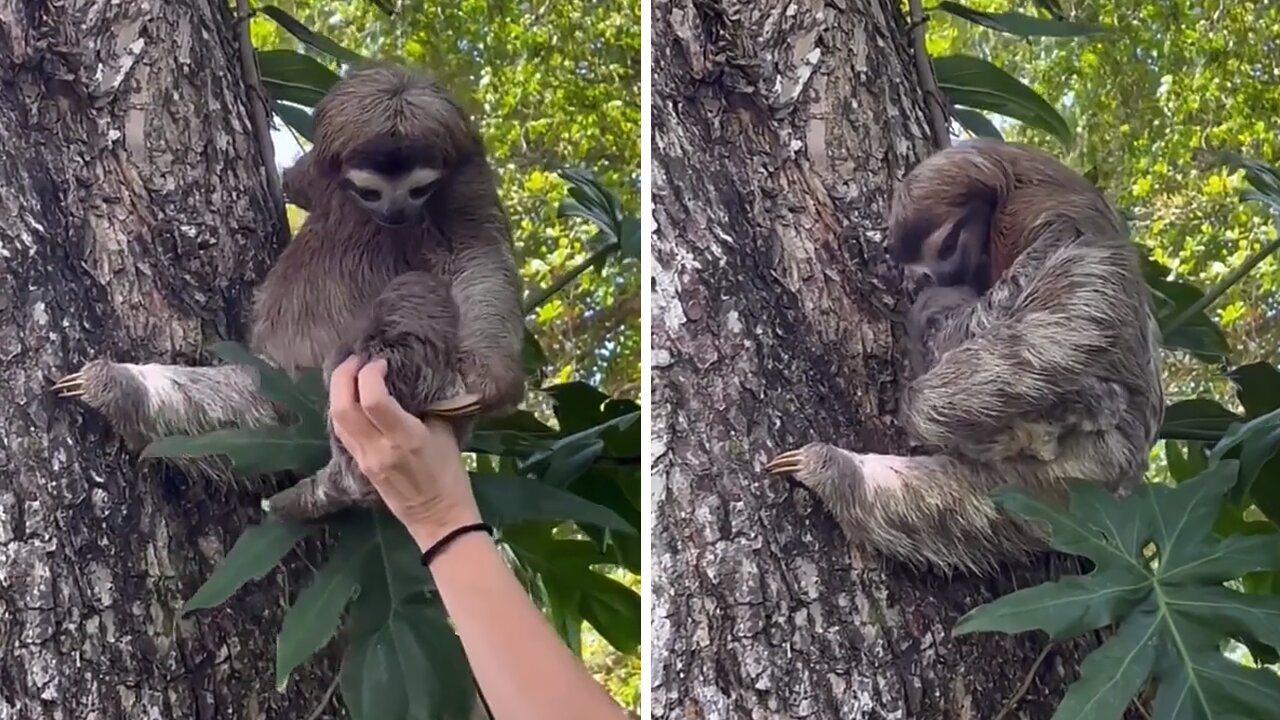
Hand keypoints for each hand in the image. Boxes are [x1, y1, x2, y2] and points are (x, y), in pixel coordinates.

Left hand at [328, 356, 481, 549]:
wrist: (438, 518)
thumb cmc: (449, 475)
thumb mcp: (444, 434)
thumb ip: (425, 407)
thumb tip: (410, 382)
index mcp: (405, 439)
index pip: (373, 399)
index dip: (370, 373)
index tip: (382, 362)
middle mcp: (378, 449)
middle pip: (343, 406)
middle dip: (344, 376)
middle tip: (356, 359)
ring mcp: (365, 459)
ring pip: (336, 419)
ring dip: (339, 391)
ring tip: (352, 374)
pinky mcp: (359, 466)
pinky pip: (343, 432)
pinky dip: (343, 409)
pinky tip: (353, 399)